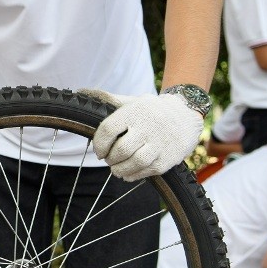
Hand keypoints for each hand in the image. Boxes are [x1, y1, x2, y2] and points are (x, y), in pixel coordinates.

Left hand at [80, 90, 203, 180]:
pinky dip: (132, 175)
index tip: (98, 150)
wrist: (186, 115)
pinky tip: (128, 171)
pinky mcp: (167, 160)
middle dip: (110, 158)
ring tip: (116, 168)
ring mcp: (159, 144)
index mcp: (135, 112)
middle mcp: (148, 127)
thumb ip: (107, 99)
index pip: (108, 130)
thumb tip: (79, 92)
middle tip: (108, 159)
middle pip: (121, 149)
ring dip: (119, 169)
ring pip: (133, 163)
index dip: (99, 144)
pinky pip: (146, 172)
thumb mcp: (131, 101)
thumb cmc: (151, 110)